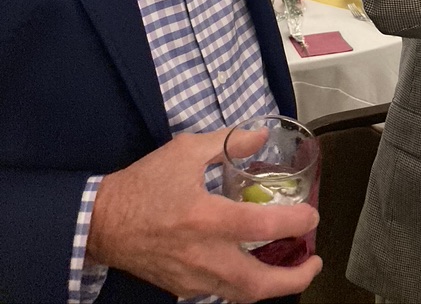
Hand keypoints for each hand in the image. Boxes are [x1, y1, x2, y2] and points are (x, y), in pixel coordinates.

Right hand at [87, 130, 321, 302]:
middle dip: (295, 278)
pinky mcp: (183, 289)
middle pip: (259, 283)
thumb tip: (260, 136)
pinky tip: (254, 266)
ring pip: (242, 295)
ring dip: (273, 286)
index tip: (311, 215)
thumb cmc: (144, 183)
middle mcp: (204, 255)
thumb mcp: (185, 151)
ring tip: (292, 269)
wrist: (103, 222)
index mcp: (206, 218)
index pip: (262, 226)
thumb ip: (228, 142)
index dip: (294, 222)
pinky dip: (244, 284)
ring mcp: (193, 278)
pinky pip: (222, 292)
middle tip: (313, 261)